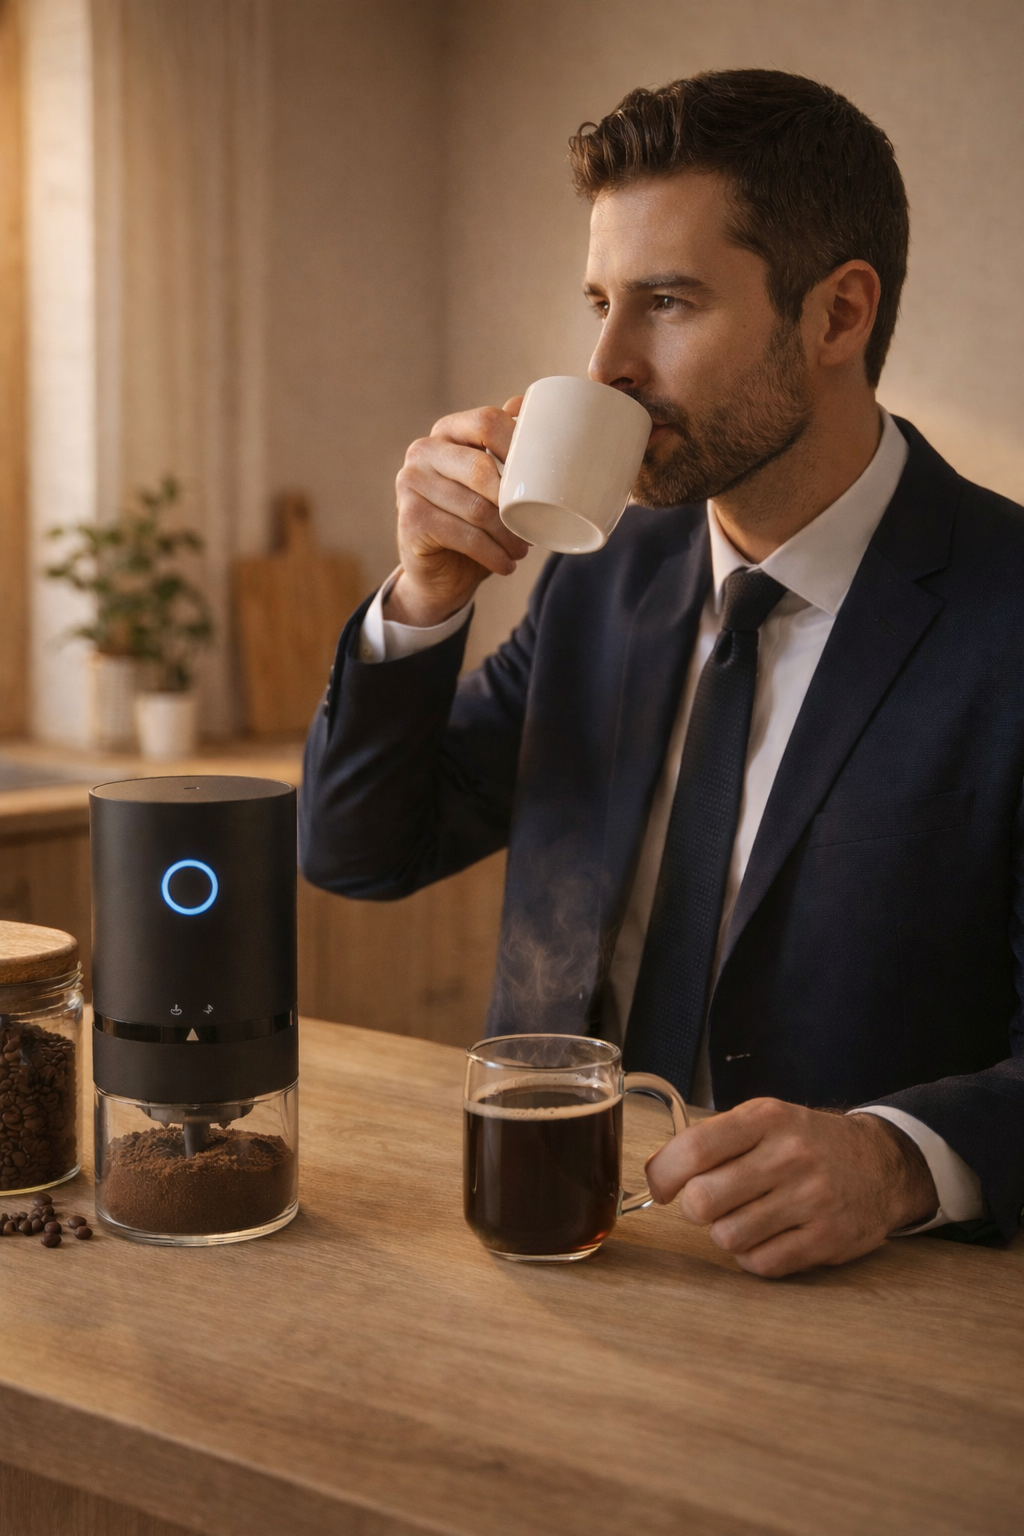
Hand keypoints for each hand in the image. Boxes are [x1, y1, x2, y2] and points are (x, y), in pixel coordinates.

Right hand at [387, 396, 529, 627]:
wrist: (440, 571)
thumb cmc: (473, 520)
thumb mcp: (493, 483)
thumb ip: (505, 446)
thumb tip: (526, 404)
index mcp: (447, 431)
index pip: (486, 421)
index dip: (519, 445)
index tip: (544, 475)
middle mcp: (423, 451)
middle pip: (481, 467)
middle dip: (514, 501)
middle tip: (534, 525)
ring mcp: (411, 484)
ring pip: (475, 508)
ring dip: (507, 536)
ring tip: (522, 550)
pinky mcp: (410, 519)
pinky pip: (463, 535)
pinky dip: (492, 554)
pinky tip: (506, 564)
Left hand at [645, 1098, 937, 1277]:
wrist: (881, 1163)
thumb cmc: (806, 1142)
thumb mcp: (764, 1120)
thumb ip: (714, 1140)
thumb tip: (657, 1172)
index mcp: (766, 1119)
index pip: (695, 1148)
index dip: (664, 1174)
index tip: (662, 1187)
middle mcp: (789, 1156)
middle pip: (704, 1200)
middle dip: (695, 1208)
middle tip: (710, 1203)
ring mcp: (811, 1200)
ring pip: (728, 1237)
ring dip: (725, 1233)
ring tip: (744, 1217)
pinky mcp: (827, 1239)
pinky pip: (761, 1263)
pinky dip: (753, 1256)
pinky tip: (768, 1236)